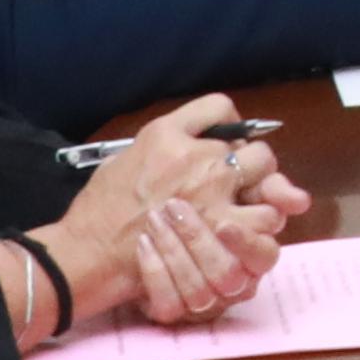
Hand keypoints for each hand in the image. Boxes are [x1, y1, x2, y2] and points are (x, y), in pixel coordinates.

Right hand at [23, 97, 306, 335]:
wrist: (88, 253)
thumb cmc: (98, 209)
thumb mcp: (125, 157)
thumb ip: (165, 145)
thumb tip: (193, 143)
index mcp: (167, 133)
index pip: (220, 106)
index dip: (229, 124)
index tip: (225, 141)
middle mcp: (197, 156)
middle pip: (258, 150)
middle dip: (253, 167)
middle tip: (240, 185)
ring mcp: (213, 193)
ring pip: (271, 187)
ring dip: (263, 201)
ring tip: (246, 214)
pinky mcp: (219, 230)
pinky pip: (265, 222)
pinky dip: (259, 231)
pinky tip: (243, 237)